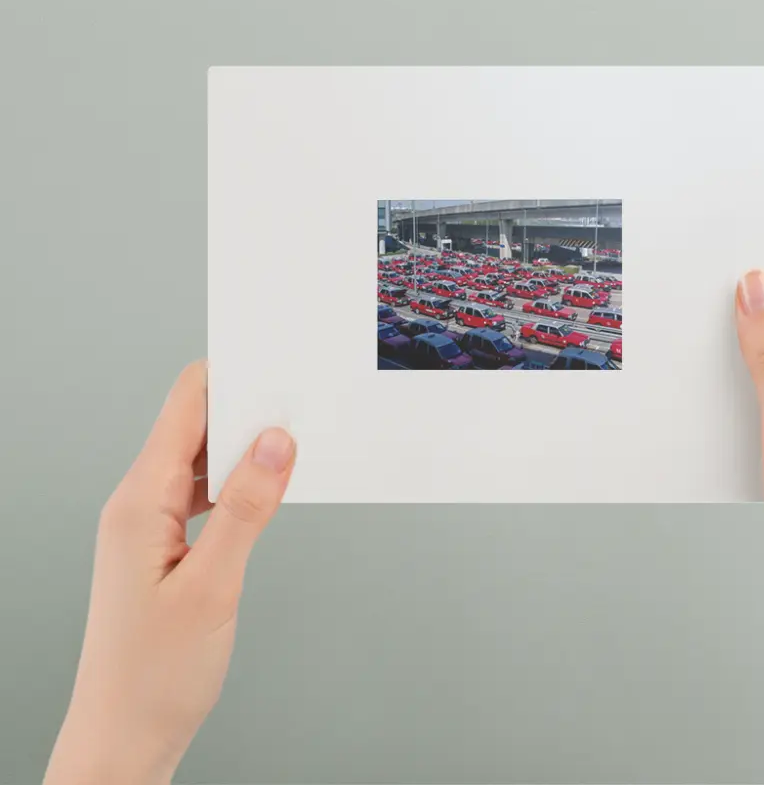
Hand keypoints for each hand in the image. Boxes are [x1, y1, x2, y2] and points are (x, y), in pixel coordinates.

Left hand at [44, 361, 295, 784]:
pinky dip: (237, 483)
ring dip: (245, 449)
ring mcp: (149, 522)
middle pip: (195, 425)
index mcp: (138, 501)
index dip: (231, 377)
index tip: (277, 366)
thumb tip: (276, 442)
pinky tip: (268, 491)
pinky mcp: (164, 542)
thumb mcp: (213, 586)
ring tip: (293, 446)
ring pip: (201, 458)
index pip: (184, 407)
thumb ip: (247, 508)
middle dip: (247, 409)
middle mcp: (138, 502)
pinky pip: (203, 491)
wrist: (124, 736)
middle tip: (301, 406)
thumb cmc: (155, 673)